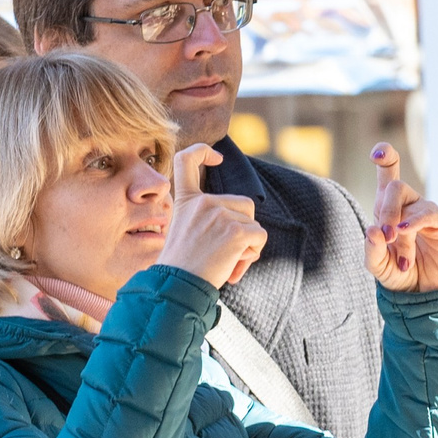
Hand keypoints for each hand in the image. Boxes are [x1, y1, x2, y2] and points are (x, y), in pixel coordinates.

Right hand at [163, 143, 266, 287]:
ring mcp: (220, 214)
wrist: (177, 286)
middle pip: (243, 204)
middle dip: (242, 228)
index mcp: (186, 200)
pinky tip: (234, 266)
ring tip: (229, 261)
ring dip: (248, 243)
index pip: (187, 160)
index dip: (203, 152)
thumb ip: (205, 219)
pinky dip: (253, 253)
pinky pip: (260, 237)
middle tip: (226, 253)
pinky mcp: (236, 231)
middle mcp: (203, 202)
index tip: (217, 157)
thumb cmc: (181, 266)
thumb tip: (243, 228)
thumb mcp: (184, 231)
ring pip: (253, 223)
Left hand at [364, 143, 437, 291]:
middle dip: (386, 211)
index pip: (388, 171)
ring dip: (401, 234)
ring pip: (410, 206)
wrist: (424, 293)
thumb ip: (372, 250)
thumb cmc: (398, 274)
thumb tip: (374, 230)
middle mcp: (408, 204)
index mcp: (388, 207)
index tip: (377, 154)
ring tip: (402, 259)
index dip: (385, 156)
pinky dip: (414, 223)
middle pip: (395, 186)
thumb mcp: (377, 267)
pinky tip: (405, 232)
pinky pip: (429, 215)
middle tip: (385, 237)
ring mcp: (426, 212)